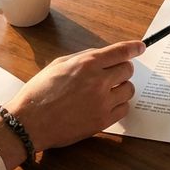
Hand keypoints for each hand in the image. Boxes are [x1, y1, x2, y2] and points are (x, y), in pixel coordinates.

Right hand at [0, 42, 143, 169]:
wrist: (29, 123)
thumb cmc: (38, 92)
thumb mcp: (58, 65)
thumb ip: (83, 58)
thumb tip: (102, 56)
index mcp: (87, 64)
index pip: (120, 52)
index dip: (133, 48)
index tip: (140, 47)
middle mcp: (98, 81)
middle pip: (128, 70)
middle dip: (123, 70)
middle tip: (113, 75)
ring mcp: (102, 102)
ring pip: (129, 89)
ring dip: (121, 88)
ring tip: (106, 92)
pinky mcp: (103, 121)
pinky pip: (124, 109)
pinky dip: (119, 105)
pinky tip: (106, 105)